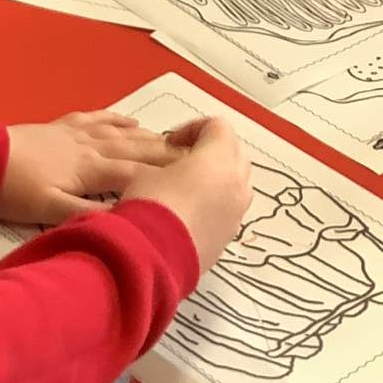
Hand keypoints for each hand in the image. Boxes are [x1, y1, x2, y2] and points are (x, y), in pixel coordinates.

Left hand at [0, 112, 182, 226]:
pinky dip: (118, 119)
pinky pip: (98, 119)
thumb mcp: (50, 211)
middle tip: (199, 157)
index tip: (197, 178)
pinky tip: (132, 120)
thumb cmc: (14, 190)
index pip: (139, 172)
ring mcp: (77, 134)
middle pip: (137, 149)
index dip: (168, 175)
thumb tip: (126, 219)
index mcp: (92, 168)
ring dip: (150, 136)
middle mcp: (91, 146)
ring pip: (122, 133)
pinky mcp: (62, 127)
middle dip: (169, 153)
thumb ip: (88, 215)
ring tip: (175, 141)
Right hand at [118, 117, 252, 275]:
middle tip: (183, 161)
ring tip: (189, 188)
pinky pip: (229, 210)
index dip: (192, 129)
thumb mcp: (145, 172)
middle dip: (211, 151)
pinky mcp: (229, 236)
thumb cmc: (149, 204)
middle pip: (234, 152)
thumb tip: (172, 170)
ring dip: (217, 179)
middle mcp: (237, 181)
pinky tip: (187, 215)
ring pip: (237, 183)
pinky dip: (215, 205)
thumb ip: (167, 163)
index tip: (170, 143)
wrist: (151, 256)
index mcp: (219, 157)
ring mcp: (237, 211)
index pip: (217, 126)